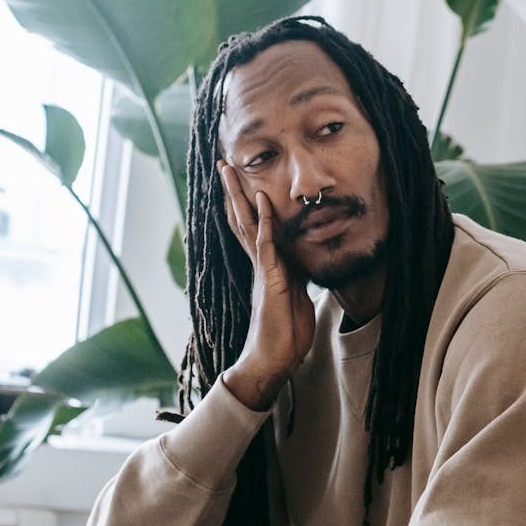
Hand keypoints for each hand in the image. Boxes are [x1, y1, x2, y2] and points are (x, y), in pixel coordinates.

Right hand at [218, 161, 315, 410]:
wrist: (275, 360)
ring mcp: (264, 272)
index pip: (254, 228)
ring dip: (241, 199)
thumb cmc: (286, 333)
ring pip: (248, 228)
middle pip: (243, 221)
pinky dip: (265, 225)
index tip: (240, 179)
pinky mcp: (271, 282)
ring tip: (231, 173)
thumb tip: (302, 265)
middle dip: (234, 192)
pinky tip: (261, 205)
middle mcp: (261, 265)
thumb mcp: (297, 297)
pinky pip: (267, 249)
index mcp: (268, 267)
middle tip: (223, 164)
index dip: (247, 204)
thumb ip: (296, 277)